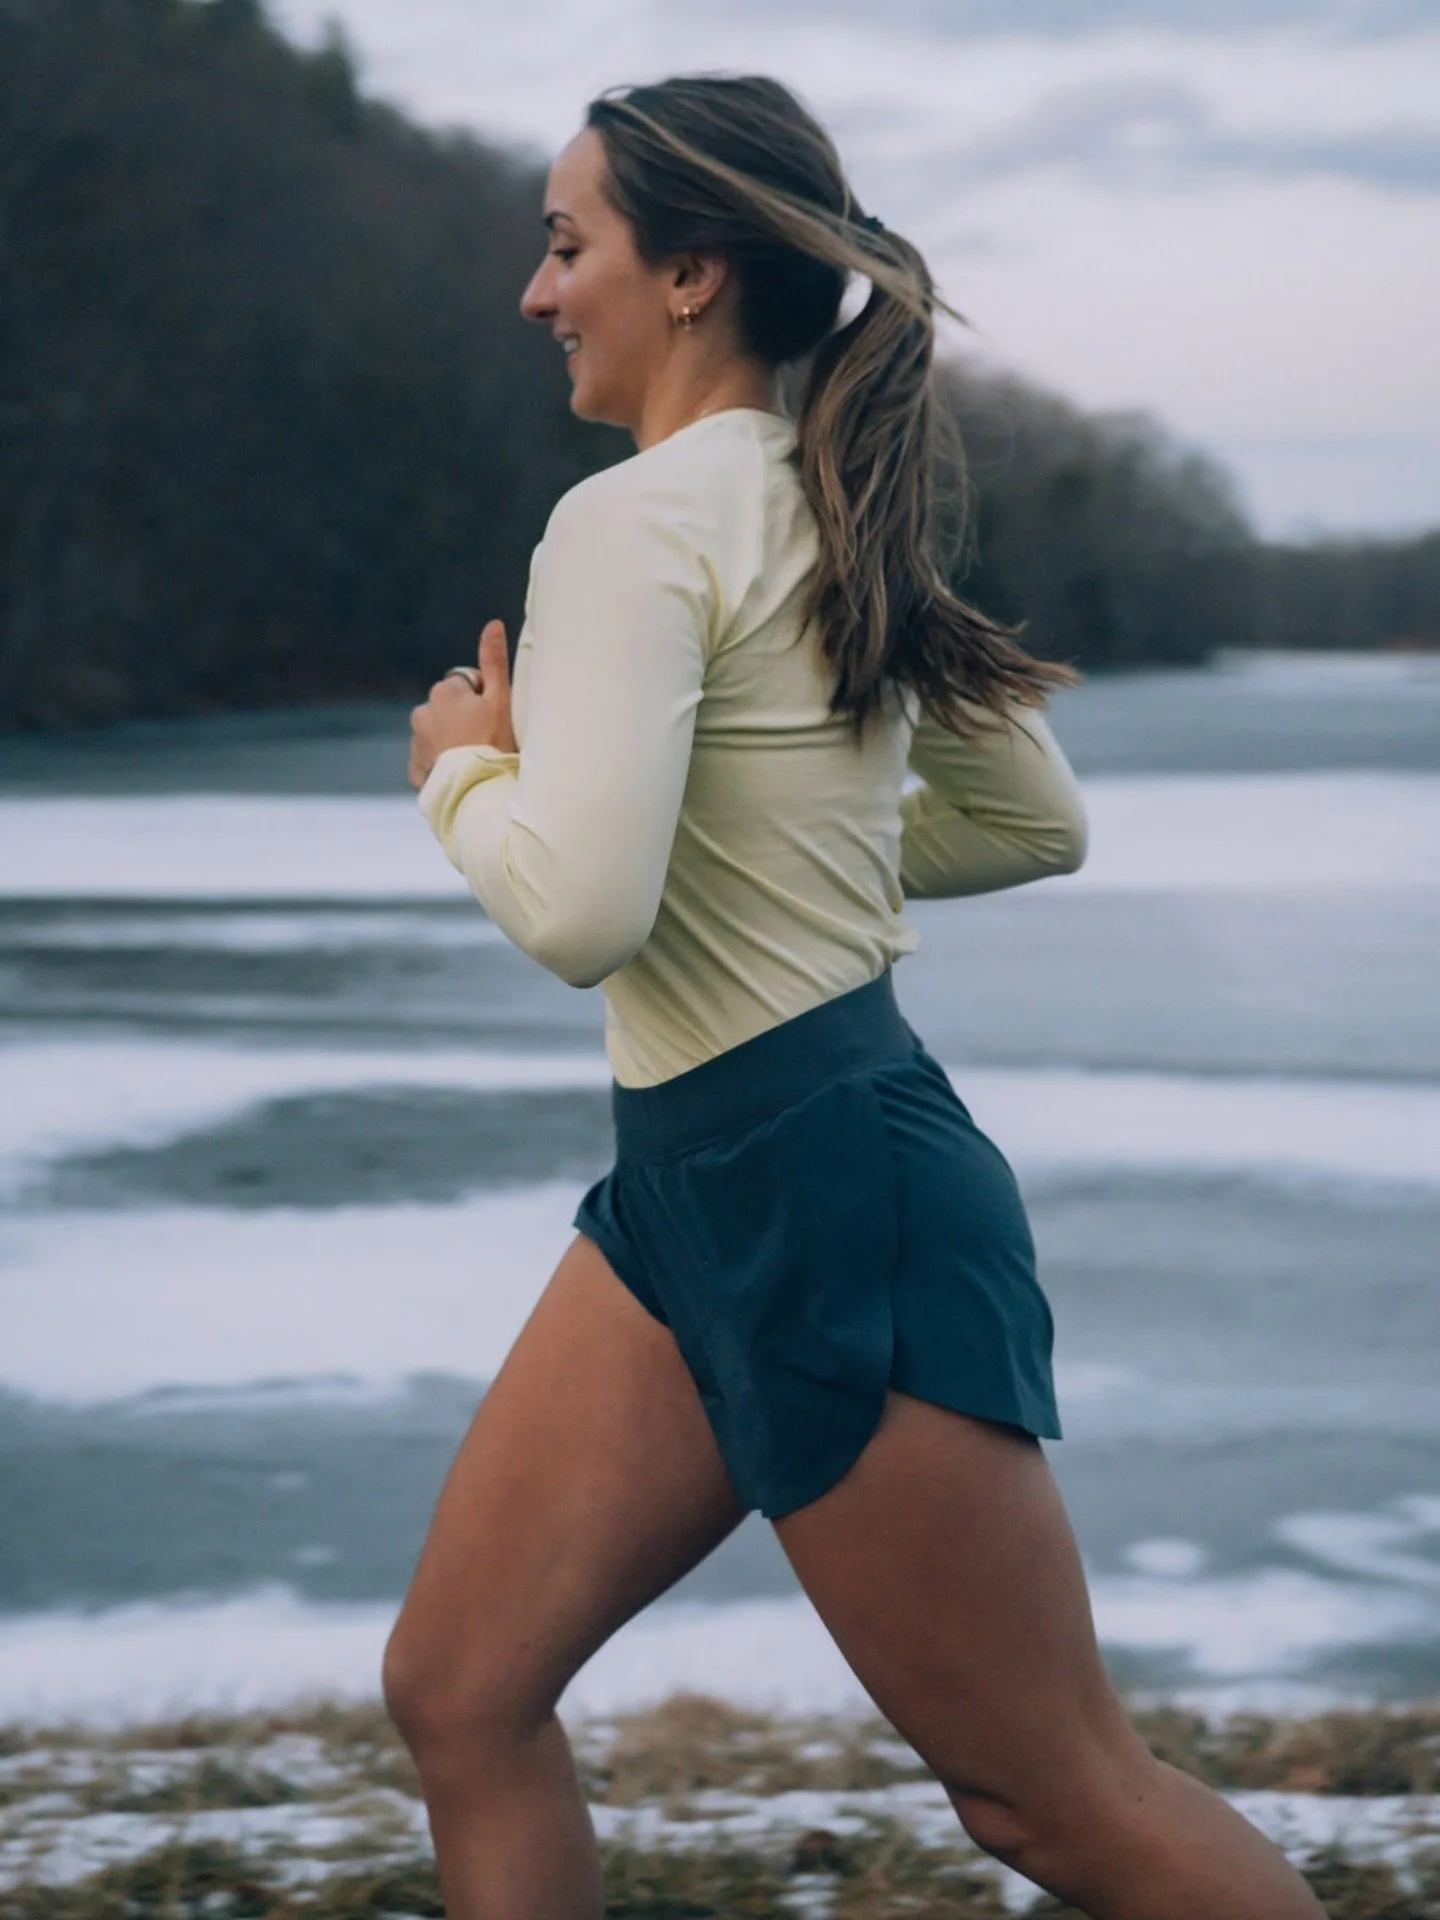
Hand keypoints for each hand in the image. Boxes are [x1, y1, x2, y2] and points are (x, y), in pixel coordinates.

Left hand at [408, 621, 517, 789]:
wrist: (477, 789)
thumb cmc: (494, 742)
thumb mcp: (501, 699)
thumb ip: (494, 660)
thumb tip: (493, 624)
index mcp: (444, 692)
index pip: (466, 685)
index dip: (483, 700)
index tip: (492, 718)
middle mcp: (422, 712)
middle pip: (449, 708)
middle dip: (463, 718)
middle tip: (485, 739)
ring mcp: (416, 741)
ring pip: (437, 733)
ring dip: (451, 740)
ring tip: (472, 758)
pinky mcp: (414, 769)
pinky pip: (429, 759)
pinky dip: (441, 763)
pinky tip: (459, 772)